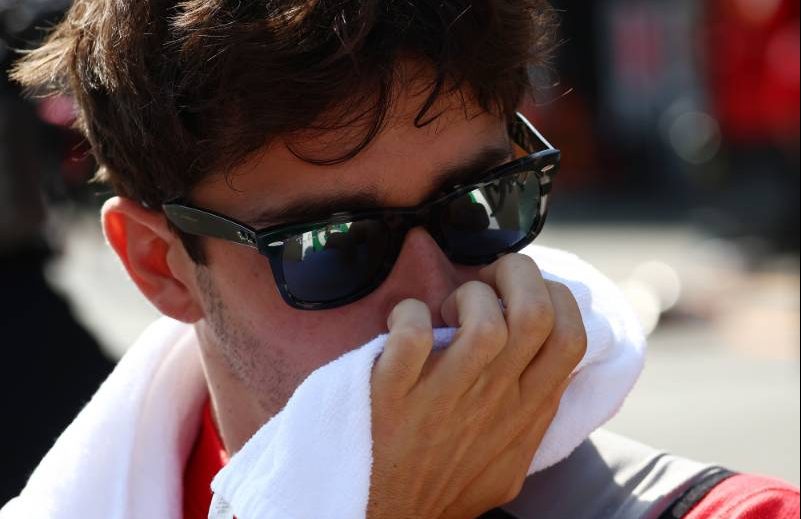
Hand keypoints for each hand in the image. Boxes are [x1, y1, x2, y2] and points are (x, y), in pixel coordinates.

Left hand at [368, 254, 586, 518]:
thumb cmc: (445, 485)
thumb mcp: (508, 462)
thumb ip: (532, 420)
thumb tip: (550, 380)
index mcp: (525, 410)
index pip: (571, 336)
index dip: (555, 296)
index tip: (523, 292)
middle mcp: (494, 400)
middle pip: (535, 312)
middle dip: (517, 274)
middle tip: (488, 279)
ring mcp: (445, 397)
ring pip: (484, 319)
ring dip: (466, 297)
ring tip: (445, 310)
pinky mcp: (394, 394)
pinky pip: (413, 335)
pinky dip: (408, 315)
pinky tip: (402, 323)